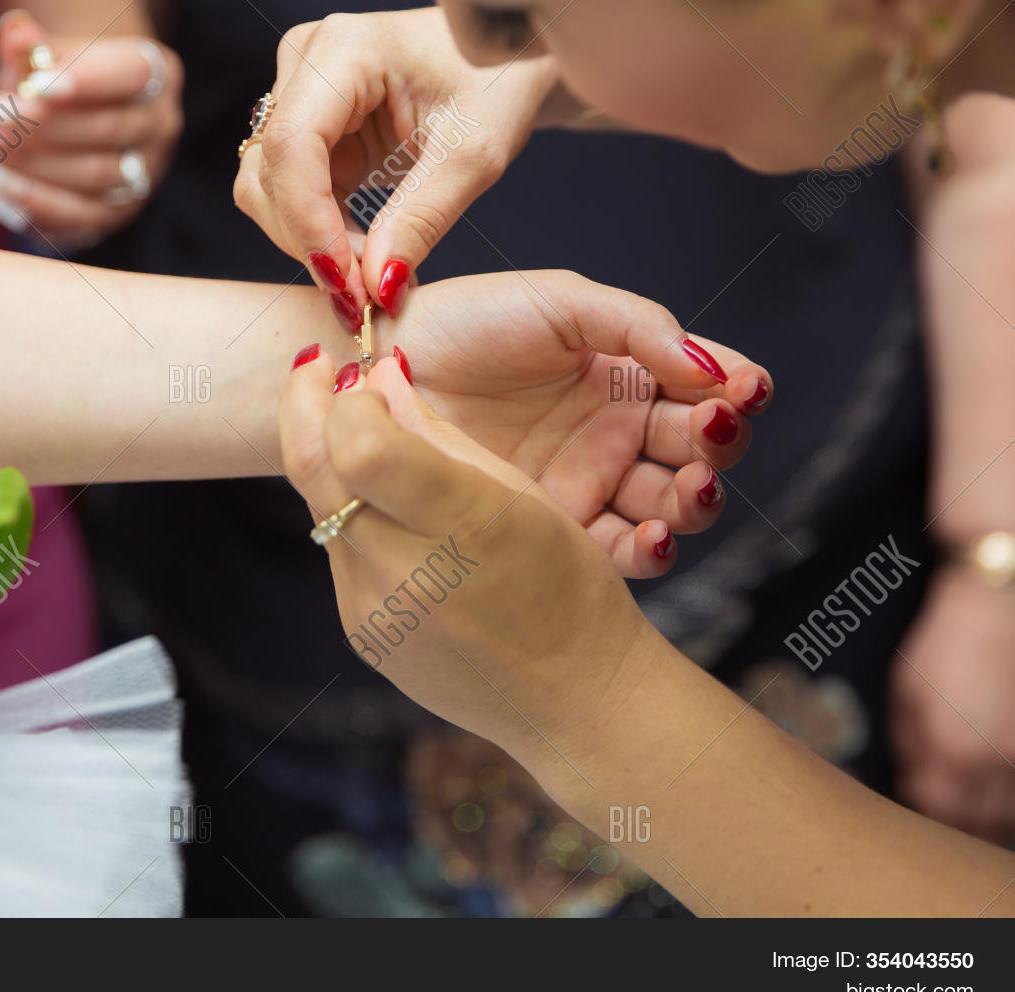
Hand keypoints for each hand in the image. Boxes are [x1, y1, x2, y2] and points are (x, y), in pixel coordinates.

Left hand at [0, 11, 182, 246]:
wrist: (81, 120)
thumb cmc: (64, 81)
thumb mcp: (49, 55)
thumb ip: (32, 45)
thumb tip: (16, 35)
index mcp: (156, 73)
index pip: (131, 76)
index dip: (86, 81)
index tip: (36, 84)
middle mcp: (159, 125)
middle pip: (106, 128)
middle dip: (39, 126)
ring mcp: (146, 173)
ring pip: (94, 174)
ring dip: (33, 164)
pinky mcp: (119, 210)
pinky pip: (82, 213)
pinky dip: (37, 200)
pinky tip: (0, 185)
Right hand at [233, 8, 570, 327]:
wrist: (502, 58)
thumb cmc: (496, 83)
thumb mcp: (473, 155)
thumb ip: (422, 219)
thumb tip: (375, 286)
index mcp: (345, 49)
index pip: (294, 146)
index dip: (309, 223)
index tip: (346, 284)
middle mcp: (306, 62)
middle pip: (270, 174)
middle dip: (310, 243)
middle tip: (365, 298)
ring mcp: (298, 93)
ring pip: (267, 190)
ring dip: (311, 244)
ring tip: (370, 277)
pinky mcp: (305, 127)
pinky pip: (289, 195)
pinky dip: (320, 235)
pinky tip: (363, 255)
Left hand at [278, 340, 654, 750]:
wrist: (573, 701)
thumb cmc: (567, 587)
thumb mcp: (522, 497)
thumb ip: (441, 438)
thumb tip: (380, 380)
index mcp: (463, 526)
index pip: (359, 443)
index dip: (346, 397)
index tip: (352, 371)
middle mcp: (406, 573)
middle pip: (314, 471)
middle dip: (302, 408)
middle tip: (311, 371)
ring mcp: (374, 612)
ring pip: (323, 512)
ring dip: (334, 467)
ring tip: (366, 440)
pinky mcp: (362, 634)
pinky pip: (341, 557)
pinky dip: (357, 520)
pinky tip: (390, 512)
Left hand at [369, 269, 771, 576]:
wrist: (381, 366)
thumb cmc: (464, 321)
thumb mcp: (560, 302)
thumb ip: (638, 324)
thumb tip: (711, 366)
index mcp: (623, 375)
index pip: (702, 390)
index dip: (734, 392)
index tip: (748, 389)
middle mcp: (612, 433)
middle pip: (696, 452)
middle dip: (719, 446)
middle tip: (712, 434)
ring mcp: (584, 484)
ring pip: (667, 505)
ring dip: (694, 499)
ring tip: (690, 486)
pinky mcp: (548, 529)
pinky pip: (616, 551)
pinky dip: (648, 550)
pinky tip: (654, 535)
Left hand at [890, 565, 1014, 843]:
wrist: (997, 608)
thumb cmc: (947, 644)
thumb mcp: (906, 691)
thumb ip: (908, 742)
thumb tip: (911, 776)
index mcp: (949, 750)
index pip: (935, 810)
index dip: (924, 810)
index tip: (918, 802)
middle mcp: (992, 761)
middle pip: (978, 820)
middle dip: (960, 821)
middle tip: (947, 808)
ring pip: (1009, 810)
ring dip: (990, 813)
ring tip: (974, 799)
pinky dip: (1010, 791)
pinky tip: (998, 778)